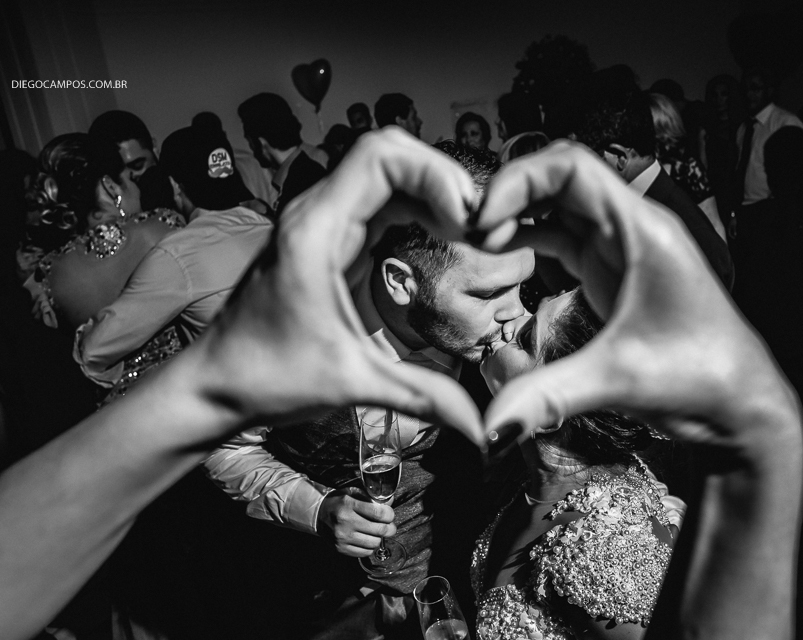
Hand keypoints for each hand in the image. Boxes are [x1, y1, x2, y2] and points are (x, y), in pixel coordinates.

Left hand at [188, 128, 484, 444]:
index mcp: (315, 230)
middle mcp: (315, 213)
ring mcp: (321, 222)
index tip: (467, 220)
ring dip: (432, 192)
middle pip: (390, 155)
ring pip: (386, 174)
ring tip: (469, 231)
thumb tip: (482, 426)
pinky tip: (442, 238)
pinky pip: (380, 202)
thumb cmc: (264, 376)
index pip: (380, 156)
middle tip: (479, 224)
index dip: (435, 174)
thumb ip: (421, 396)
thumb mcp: (350, 383)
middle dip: (442, 179)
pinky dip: (417, 209)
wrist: (214, 384)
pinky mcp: (328, 239)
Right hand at [318, 487, 396, 556]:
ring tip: (376, 533)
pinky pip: (365, 552)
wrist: (318, 515)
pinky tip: (367, 539)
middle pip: (379, 530)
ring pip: (374, 543)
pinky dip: (369, 547)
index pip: (378, 513)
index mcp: (349, 504)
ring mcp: (342, 537)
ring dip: (379, 538)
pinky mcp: (340, 548)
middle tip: (389, 526)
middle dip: (390, 528)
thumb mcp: (352, 493)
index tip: (390, 514)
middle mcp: (345, 521)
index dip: (389, 515)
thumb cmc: (338, 502)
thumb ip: (371, 497)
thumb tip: (390, 501)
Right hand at [474, 140, 800, 456]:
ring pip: (557, 207)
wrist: (740, 406)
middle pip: (560, 178)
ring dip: (516, 215)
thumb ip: (551, 394)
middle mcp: (632, 228)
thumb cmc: (703, 378)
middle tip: (468, 227)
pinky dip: (528, 239)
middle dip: (511, 193)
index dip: (520, 180)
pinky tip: (501, 254)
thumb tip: (490, 424)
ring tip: (476, 240)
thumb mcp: (621, 379)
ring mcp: (620, 249)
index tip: (483, 215)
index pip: (572, 167)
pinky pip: (561, 237)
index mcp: (644, 230)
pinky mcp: (610, 273)